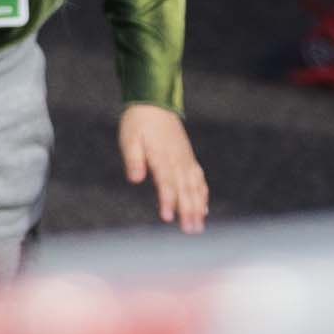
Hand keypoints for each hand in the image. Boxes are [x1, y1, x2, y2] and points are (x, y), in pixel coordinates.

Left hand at [118, 102, 209, 231]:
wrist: (154, 102)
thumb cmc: (137, 122)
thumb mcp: (129, 138)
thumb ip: (133, 159)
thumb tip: (135, 179)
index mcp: (161, 156)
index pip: (166, 182)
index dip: (167, 200)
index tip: (167, 217)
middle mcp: (177, 160)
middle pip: (184, 188)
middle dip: (188, 210)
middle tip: (190, 230)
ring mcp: (185, 159)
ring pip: (194, 186)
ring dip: (197, 207)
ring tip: (199, 226)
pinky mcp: (188, 158)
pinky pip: (198, 179)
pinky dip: (202, 194)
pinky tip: (203, 208)